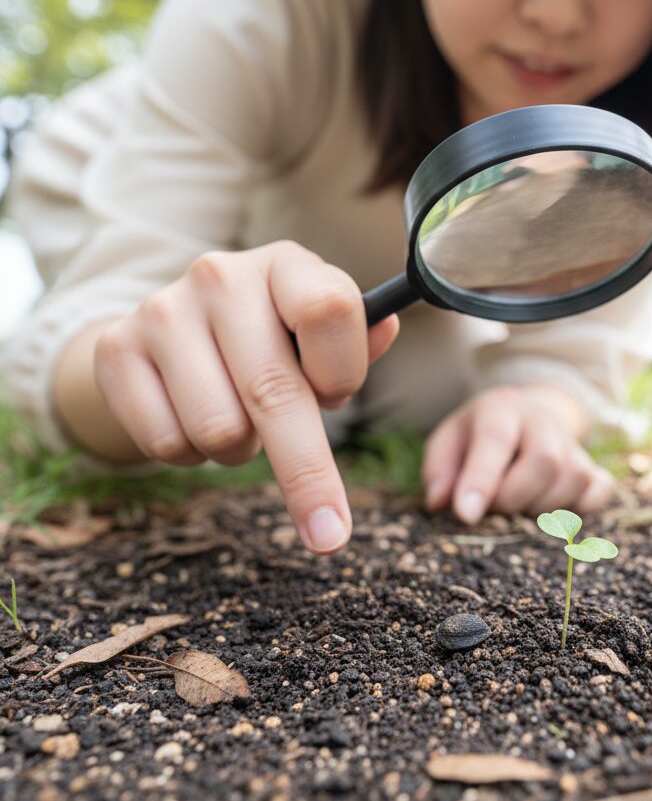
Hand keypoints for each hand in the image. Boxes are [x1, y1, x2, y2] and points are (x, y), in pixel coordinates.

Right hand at [93, 240, 398, 553]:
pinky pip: (167, 444)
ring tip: (240, 418)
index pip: (330, 309)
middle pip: (273, 390)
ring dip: (242, 449)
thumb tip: (387, 330)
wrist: (176, 327)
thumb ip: (357, 338)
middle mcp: (222, 276)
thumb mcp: (319, 330)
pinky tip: (196, 417)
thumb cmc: (273, 335)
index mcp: (286, 264)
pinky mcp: (117, 349)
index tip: (336, 400)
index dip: (341, 371)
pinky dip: (193, 455)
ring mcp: (163, 310)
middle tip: (330, 537)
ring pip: (219, 429)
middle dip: (307, 474)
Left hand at [421, 383, 614, 523]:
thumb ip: (439, 471)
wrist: (524, 416)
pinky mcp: (593, 466)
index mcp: (501, 408)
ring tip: (518, 506)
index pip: (496, 440)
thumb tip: (440, 503)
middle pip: (546, 460)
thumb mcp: (447, 442)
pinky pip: (599, 489)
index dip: (481, 480)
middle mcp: (542, 420)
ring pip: (574, 479)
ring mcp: (572, 443)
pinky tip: (552, 510)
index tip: (466, 515)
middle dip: (515, 497)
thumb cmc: (476, 437)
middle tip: (494, 508)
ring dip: (542, 508)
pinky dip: (579, 509)